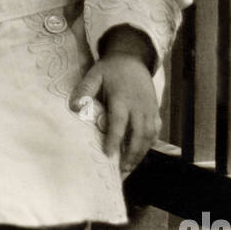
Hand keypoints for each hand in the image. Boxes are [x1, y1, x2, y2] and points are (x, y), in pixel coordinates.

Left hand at [69, 36, 160, 172]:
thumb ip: (84, 90)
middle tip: (121, 171)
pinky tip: (139, 155)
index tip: (108, 155)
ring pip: (148, 135)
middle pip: (138, 134)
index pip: (119, 122)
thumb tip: (75, 107)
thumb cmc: (110, 70)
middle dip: (130, 154)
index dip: (114, 139)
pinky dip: (148, 145)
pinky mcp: (155, 110)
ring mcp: (149, 109)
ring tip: (129, 168)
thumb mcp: (94, 75)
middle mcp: (138, 106)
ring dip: (140, 153)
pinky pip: (155, 131)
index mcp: (122, 98)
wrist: (133, 58)